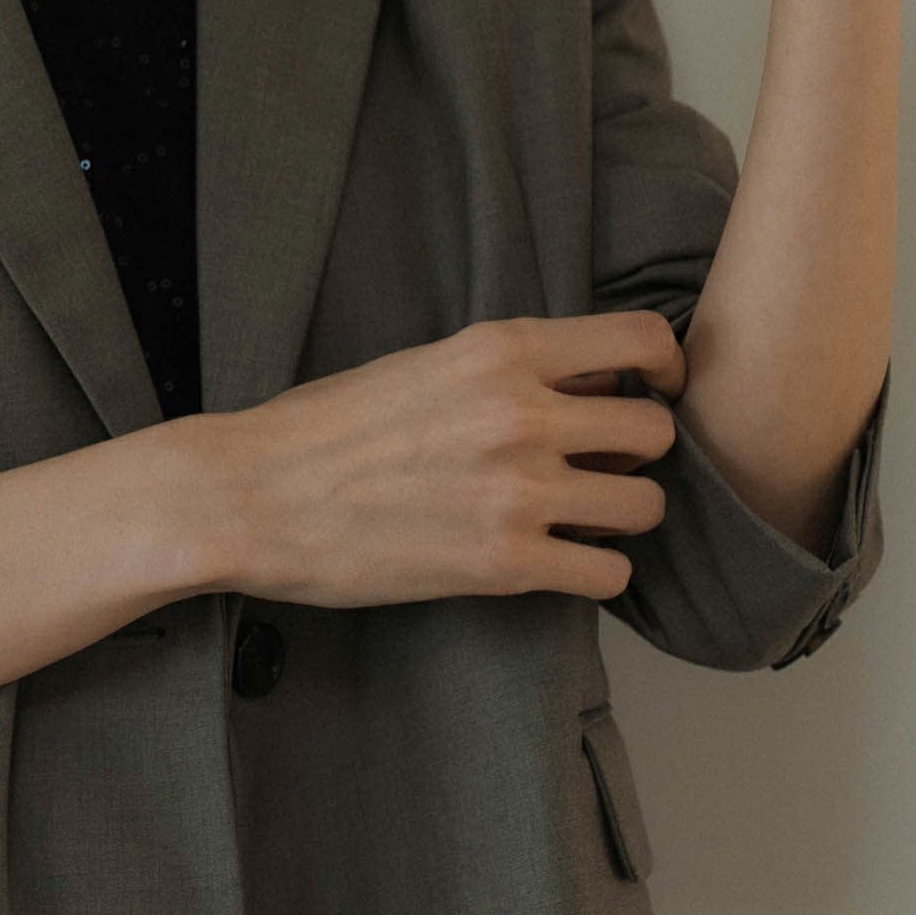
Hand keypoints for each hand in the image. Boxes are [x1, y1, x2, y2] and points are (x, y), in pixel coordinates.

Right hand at [202, 313, 685, 611]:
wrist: (250, 496)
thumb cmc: (319, 429)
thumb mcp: (422, 364)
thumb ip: (505, 371)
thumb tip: (582, 388)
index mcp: (500, 350)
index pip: (640, 339)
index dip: (665, 369)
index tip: (651, 391)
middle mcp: (522, 413)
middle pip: (655, 430)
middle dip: (638, 455)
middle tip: (601, 471)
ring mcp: (518, 490)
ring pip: (646, 506)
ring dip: (622, 518)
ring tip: (579, 524)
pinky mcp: (504, 564)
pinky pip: (609, 574)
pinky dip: (596, 575)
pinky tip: (558, 567)